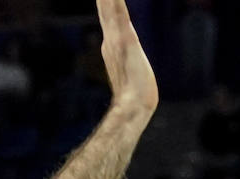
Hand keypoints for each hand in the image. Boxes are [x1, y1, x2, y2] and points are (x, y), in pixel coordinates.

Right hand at [97, 0, 157, 118]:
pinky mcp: (126, 39)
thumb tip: (123, 65)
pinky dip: (113, 1)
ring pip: (110, 5)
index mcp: (111, 43)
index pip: (107, 13)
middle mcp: (110, 37)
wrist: (133, 107)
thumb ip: (124, 63)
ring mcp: (117, 37)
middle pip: (105, 5)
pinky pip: (120, 12)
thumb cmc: (134, 95)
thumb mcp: (129, 73)